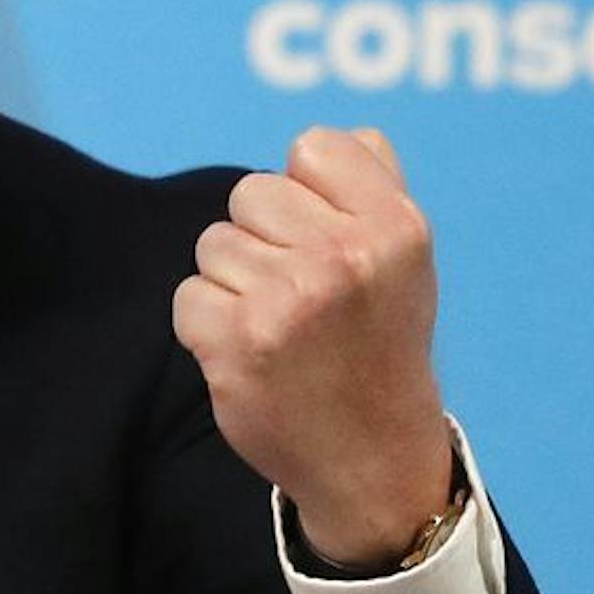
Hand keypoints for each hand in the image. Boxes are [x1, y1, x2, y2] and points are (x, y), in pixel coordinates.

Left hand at [172, 127, 453, 568]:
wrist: (373, 459)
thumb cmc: (380, 342)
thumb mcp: (405, 261)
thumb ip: (378, 187)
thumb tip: (350, 134)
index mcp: (395, 227)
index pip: (312, 146)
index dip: (307, 190)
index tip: (326, 238)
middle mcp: (344, 258)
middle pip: (251, 193)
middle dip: (265, 238)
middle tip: (304, 295)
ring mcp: (287, 301)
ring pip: (214, 243)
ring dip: (234, 282)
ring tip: (281, 326)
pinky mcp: (236, 342)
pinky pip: (188, 296)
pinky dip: (208, 325)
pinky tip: (251, 354)